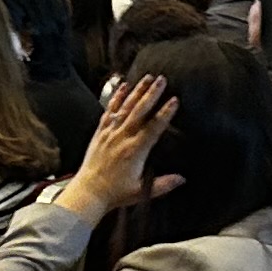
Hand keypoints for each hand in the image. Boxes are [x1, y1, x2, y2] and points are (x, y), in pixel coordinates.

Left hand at [57, 72, 182, 222]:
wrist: (88, 192)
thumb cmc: (116, 193)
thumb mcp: (142, 191)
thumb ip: (164, 184)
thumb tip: (183, 179)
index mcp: (135, 150)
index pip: (154, 127)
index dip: (165, 113)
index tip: (174, 100)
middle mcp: (122, 138)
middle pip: (140, 111)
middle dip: (151, 93)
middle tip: (162, 79)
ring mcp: (110, 133)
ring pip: (125, 107)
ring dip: (137, 91)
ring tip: (147, 78)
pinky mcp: (100, 132)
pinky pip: (109, 111)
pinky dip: (116, 98)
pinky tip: (123, 86)